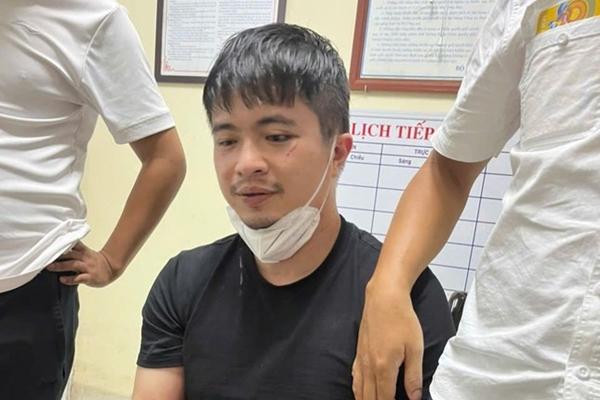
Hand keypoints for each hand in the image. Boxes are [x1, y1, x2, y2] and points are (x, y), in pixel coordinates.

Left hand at [46, 242, 119, 286]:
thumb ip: (75, 251)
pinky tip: (62, 279)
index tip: (52, 243)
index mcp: (84, 251)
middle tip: (46, 257)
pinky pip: (79, 278)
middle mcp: (86, 258)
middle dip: (58, 256)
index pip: (74, 245)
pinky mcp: (90, 277)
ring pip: (73, 265)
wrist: (111, 269)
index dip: (63, 243)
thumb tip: (58, 251)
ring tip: (50, 267)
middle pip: (71, 254)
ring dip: (61, 266)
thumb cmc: (96, 262)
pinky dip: (70, 279)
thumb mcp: (87, 253)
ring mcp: (88, 267)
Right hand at [353, 278, 423, 399]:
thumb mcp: (415, 348)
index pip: (385, 399)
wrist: (384, 297)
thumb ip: (414, 376)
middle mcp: (369, 366)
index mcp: (384, 367)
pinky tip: (360, 392)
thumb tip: (414, 397)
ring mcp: (361, 359)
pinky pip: (355, 377)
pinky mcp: (358, 352)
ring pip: (359, 389)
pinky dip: (357, 389)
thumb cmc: (402, 319)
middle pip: (369, 397)